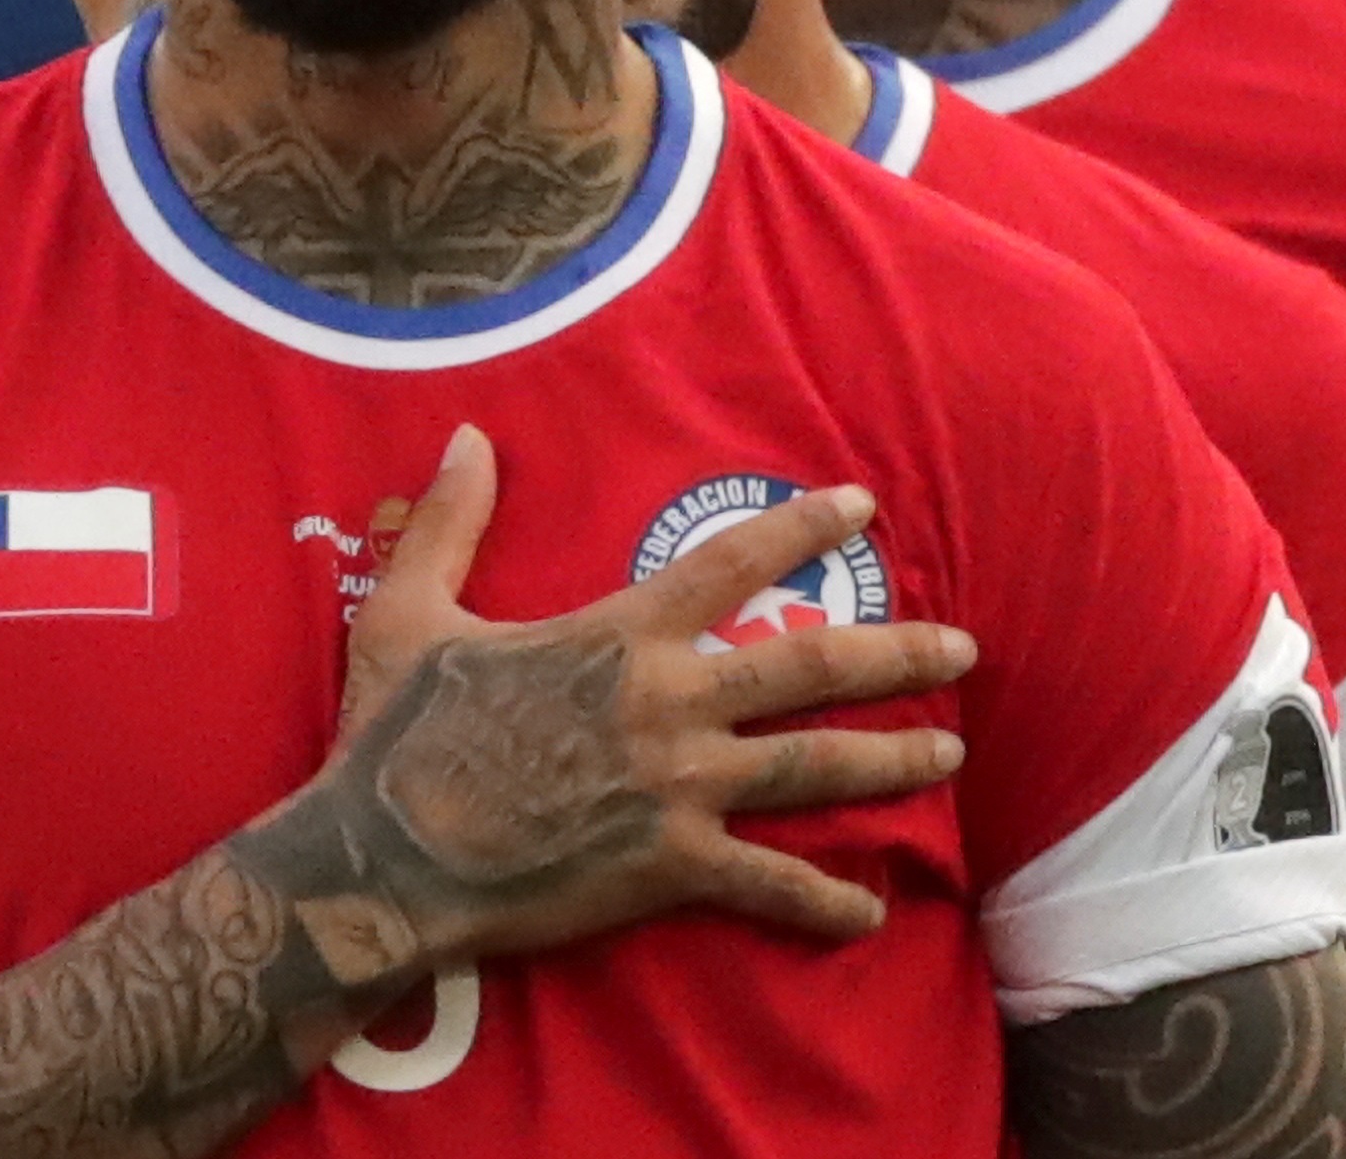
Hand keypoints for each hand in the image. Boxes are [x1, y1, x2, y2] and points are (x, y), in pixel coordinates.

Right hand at [277, 426, 978, 980]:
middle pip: (811, 663)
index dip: (805, 526)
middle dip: (898, 654)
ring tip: (951, 752)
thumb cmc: (396, 737)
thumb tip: (468, 435)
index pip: (734, 561)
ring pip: (813, 767)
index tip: (864, 504)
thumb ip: (451, 521)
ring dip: (891, 759)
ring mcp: (678, 786)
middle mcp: (670, 702)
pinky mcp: (669, 865)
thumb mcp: (409, 611)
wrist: (380, 859)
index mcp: (621, 635)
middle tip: (965, 649)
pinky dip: (824, 900)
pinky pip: (767, 883)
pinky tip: (873, 910)